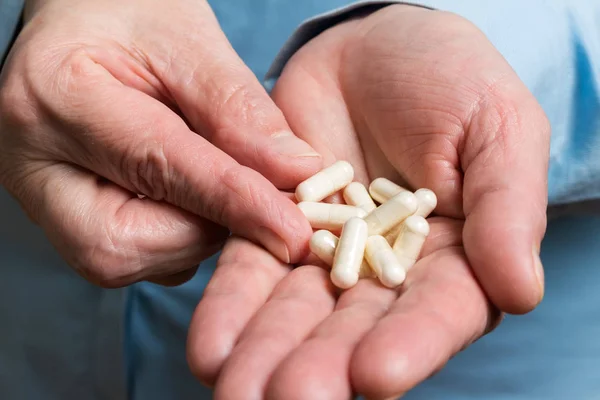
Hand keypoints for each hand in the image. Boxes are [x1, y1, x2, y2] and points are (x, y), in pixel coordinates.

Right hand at [0, 0, 321, 285]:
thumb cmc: (129, 18)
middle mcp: (33, 164)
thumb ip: (239, 111)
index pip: (157, 166)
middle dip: (205, 229)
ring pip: (128, 258)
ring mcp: (42, 201)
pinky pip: (133, 256)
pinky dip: (179, 236)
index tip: (292, 230)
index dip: (234, 202)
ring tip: (218, 181)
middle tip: (254, 197)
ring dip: (195, 233)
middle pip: (124, 242)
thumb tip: (298, 174)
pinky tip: (192, 195)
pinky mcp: (67, 221)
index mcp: (58, 98)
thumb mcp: (190, 43)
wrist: (82, 25)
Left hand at [187, 5, 548, 398]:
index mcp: (454, 260)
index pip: (437, 313)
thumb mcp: (498, 131)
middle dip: (320, 366)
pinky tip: (212, 341)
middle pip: (354, 328)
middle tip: (285, 398)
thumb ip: (509, 209)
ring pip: (296, 310)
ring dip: (265, 350)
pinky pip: (251, 265)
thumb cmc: (454, 82)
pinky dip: (232, 302)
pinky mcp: (274, 224)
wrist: (378, 48)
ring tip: (235, 386)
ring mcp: (326, 253)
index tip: (375, 375)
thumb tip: (521, 290)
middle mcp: (386, 272)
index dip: (409, 344)